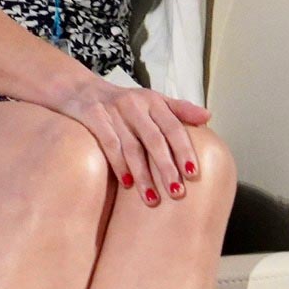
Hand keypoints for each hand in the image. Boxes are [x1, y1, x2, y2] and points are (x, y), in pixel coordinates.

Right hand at [52, 74, 212, 207]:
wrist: (80, 89)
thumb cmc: (123, 102)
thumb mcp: (151, 100)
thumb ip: (179, 109)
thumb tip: (209, 117)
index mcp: (153, 101)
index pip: (173, 127)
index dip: (183, 150)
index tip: (193, 174)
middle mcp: (135, 104)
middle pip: (154, 139)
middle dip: (166, 167)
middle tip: (177, 192)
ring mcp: (113, 110)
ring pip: (132, 147)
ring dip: (143, 174)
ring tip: (152, 199)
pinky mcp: (94, 116)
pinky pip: (109, 144)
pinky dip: (118, 164)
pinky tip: (127, 183)